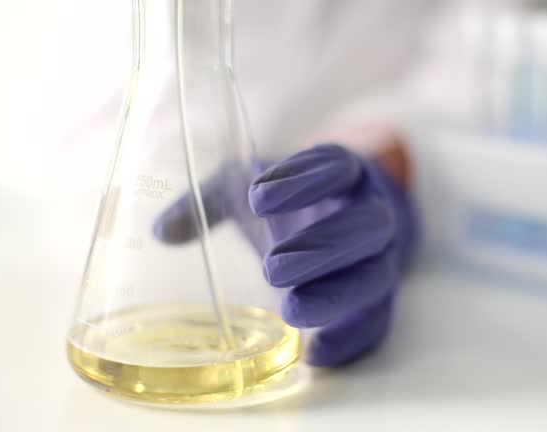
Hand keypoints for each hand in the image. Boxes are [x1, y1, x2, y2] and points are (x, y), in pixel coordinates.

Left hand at [154, 144, 416, 365]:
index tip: (257, 198)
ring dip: (336, 294)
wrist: (353, 218)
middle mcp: (373, 214)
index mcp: (346, 175)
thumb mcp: (255, 187)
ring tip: (290, 312)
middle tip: (273, 268)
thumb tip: (162, 232)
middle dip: (323, 247)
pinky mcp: (381, 299)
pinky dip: (350, 339)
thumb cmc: (299, 202)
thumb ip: (211, 202)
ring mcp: (383, 258)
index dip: (306, 180)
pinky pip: (378, 322)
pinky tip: (314, 353)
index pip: (338, 166)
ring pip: (376, 276)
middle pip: (367, 226)